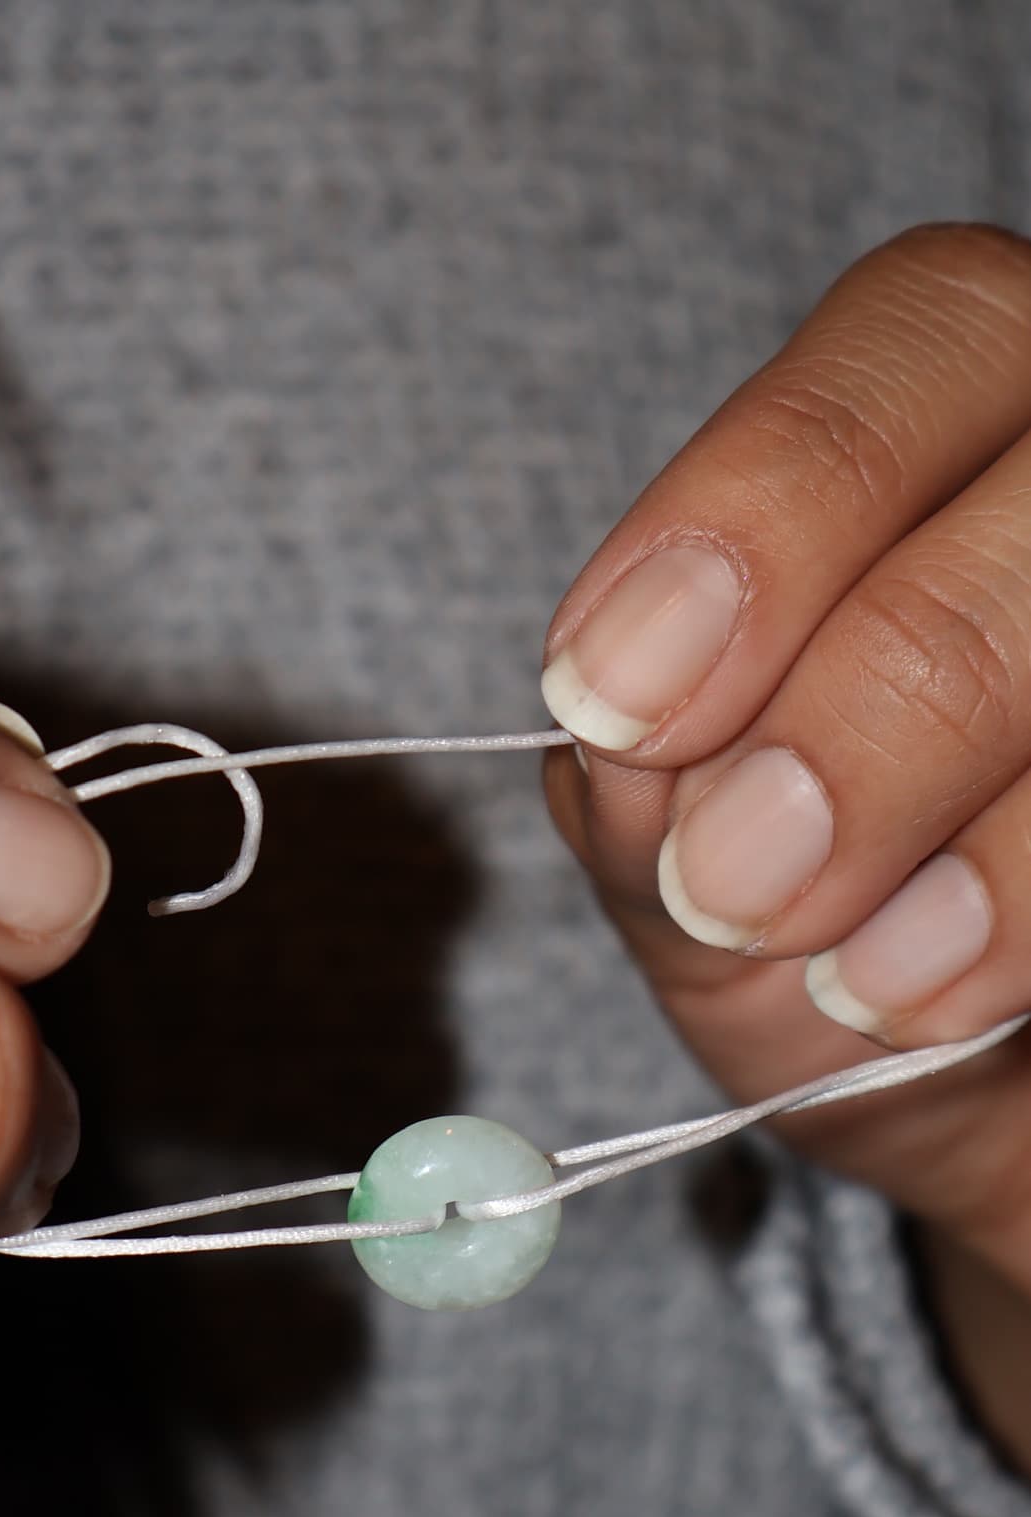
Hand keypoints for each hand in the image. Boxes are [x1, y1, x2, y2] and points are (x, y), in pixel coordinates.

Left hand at [541, 224, 1030, 1313]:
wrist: (984, 1087)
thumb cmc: (832, 935)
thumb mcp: (684, 870)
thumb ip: (643, 792)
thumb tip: (625, 746)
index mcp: (963, 413)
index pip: (910, 341)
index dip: (759, 515)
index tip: (619, 700)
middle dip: (862, 715)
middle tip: (733, 884)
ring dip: (978, 849)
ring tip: (852, 984)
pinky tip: (954, 998)